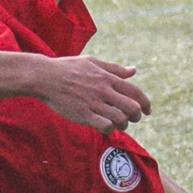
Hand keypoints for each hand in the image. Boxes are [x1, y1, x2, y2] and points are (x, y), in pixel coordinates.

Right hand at [32, 53, 150, 131]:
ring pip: (120, 120)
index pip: (135, 92)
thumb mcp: (92, 62)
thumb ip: (114, 68)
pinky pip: (105, 126)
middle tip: (134, 119)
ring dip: (123, 125)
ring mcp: (94, 103)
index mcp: (107, 77)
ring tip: (119, 124)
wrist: (44, 77)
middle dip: (137, 116)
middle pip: (132, 108)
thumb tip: (133, 70)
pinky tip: (105, 127)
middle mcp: (103, 90)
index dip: (146, 103)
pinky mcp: (83, 115)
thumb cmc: (67, 68)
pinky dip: (109, 129)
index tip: (148, 111)